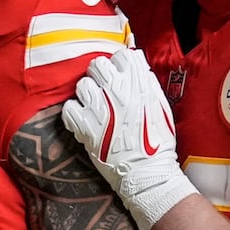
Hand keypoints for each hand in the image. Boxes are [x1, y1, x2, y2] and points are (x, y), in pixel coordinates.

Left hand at [61, 47, 196, 229]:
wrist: (147, 173)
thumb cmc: (157, 143)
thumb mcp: (161, 107)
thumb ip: (147, 83)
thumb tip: (137, 64)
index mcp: (139, 84)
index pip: (121, 56)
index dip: (119, 66)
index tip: (120, 76)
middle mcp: (117, 91)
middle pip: (97, 65)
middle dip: (100, 76)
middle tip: (104, 91)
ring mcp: (99, 108)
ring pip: (82, 85)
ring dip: (87, 95)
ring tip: (95, 108)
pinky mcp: (85, 126)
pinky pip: (69, 108)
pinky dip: (74, 114)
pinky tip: (84, 120)